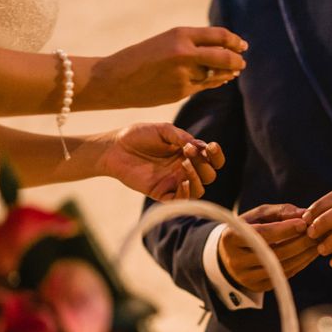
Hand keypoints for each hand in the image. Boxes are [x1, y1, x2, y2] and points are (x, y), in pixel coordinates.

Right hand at [80, 27, 247, 108]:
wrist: (116, 79)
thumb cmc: (142, 58)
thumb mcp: (166, 42)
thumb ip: (191, 45)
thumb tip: (220, 50)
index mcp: (180, 34)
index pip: (219, 36)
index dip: (234, 41)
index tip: (242, 45)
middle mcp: (185, 53)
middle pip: (224, 57)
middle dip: (237, 61)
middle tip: (242, 62)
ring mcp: (183, 74)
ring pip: (213, 74)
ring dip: (225, 73)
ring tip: (233, 72)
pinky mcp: (181, 92)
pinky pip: (203, 86)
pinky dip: (213, 82)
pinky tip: (218, 81)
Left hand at [98, 123, 224, 199]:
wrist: (115, 147)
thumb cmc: (138, 136)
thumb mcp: (163, 130)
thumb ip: (181, 137)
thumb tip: (200, 146)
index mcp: (188, 155)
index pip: (212, 160)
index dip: (216, 156)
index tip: (211, 146)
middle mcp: (184, 170)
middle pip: (209, 176)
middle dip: (204, 164)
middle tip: (188, 151)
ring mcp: (173, 183)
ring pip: (199, 190)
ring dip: (197, 178)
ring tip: (184, 164)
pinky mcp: (161, 193)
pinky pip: (180, 201)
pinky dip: (186, 194)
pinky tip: (184, 182)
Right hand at [218, 204, 318, 292]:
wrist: (229, 254)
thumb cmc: (248, 229)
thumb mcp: (258, 215)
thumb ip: (280, 212)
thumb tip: (304, 214)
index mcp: (231, 238)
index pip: (262, 234)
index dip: (284, 229)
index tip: (304, 223)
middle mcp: (236, 260)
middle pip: (275, 253)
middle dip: (300, 242)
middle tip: (317, 233)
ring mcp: (246, 277)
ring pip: (282, 267)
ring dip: (304, 255)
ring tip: (318, 242)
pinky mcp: (257, 287)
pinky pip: (284, 276)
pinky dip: (300, 264)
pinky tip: (310, 254)